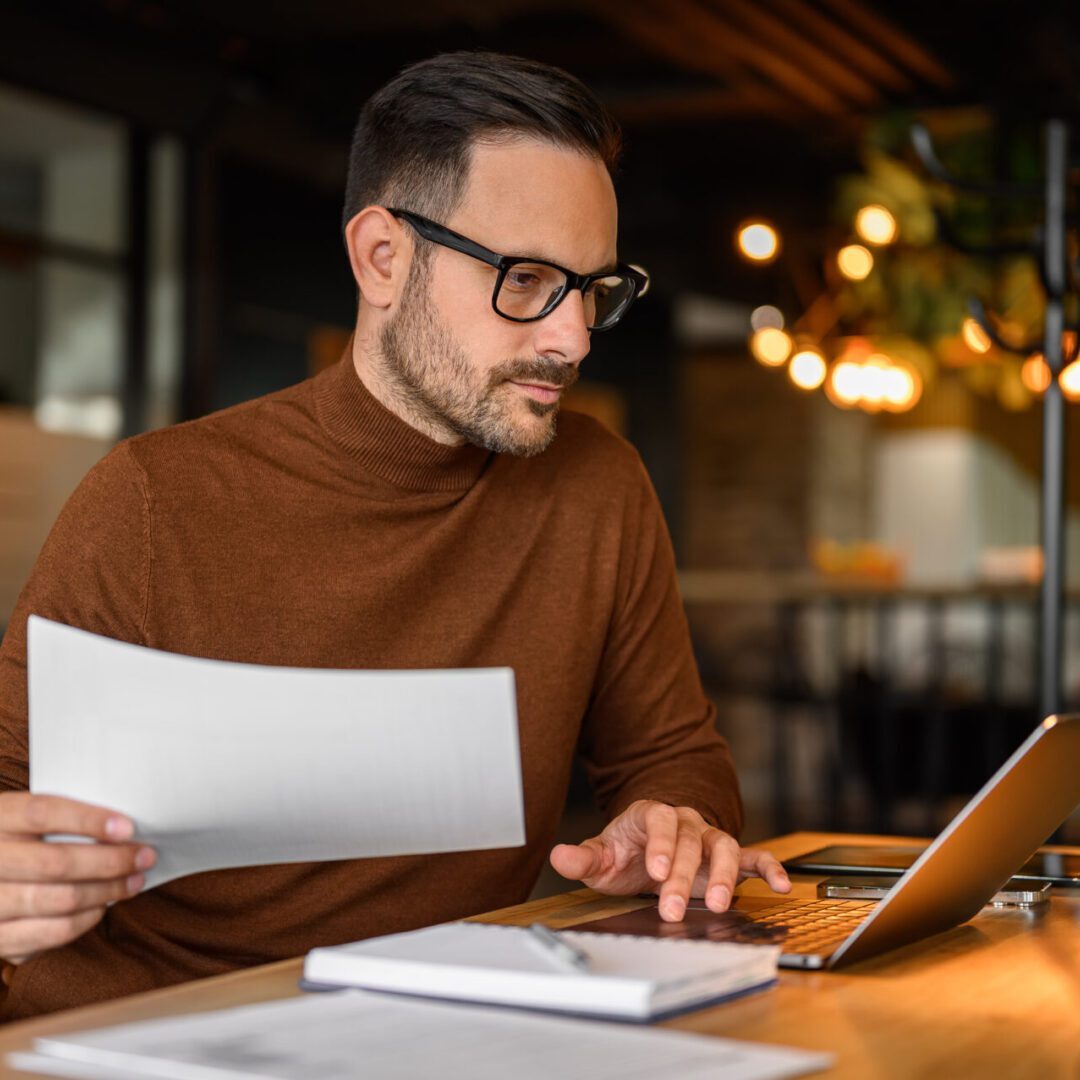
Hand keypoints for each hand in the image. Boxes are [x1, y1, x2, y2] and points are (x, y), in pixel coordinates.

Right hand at [0, 793, 155, 965]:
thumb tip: (120, 826)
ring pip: (60, 899)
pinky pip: (52, 932)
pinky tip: (103, 905)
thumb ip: (56, 819)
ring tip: (135, 880)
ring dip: (107, 890)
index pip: (41, 813)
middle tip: (145, 856)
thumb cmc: (12, 843)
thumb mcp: (20, 820)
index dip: (87, 819)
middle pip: (56, 862)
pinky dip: (86, 919)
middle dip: (110, 860)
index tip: (128, 827)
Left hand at [549, 799, 789, 921]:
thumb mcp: (602, 856)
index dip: (660, 845)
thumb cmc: (627, 851)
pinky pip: (752, 857)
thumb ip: (583, 859)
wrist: (651, 847)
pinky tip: (780, 885)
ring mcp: (708, 838)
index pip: (659, 822)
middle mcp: (684, 822)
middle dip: (682, 876)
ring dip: (722, 875)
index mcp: (651, 816)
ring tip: (718, 903)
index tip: (656, 870)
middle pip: (688, 841)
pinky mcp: (728, 856)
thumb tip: (559, 857)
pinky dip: (768, 868)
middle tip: (672, 907)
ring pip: (722, 846)